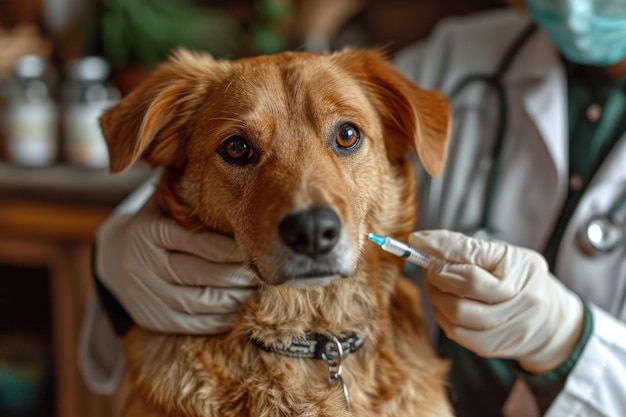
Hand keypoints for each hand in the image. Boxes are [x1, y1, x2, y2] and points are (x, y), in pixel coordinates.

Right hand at [94, 196, 258, 333]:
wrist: (115, 256)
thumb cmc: (158, 224)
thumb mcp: (166, 204)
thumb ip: (192, 200)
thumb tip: (236, 187)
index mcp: (148, 230)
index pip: (195, 241)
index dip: (229, 249)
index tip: (254, 248)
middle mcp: (141, 262)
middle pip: (197, 274)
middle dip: (235, 275)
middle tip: (261, 273)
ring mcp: (142, 293)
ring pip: (195, 302)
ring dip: (231, 300)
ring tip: (253, 292)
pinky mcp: (148, 317)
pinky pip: (188, 324)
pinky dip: (217, 321)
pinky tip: (238, 312)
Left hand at [409, 230, 583, 373]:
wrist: (549, 319)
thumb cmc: (519, 279)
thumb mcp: (502, 254)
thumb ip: (466, 247)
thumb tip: (424, 241)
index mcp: (524, 270)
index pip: (474, 259)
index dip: (441, 249)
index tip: (419, 241)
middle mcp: (523, 302)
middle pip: (466, 290)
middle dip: (438, 276)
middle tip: (429, 265)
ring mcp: (510, 329)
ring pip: (458, 317)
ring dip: (436, 297)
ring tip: (435, 284)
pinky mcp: (494, 348)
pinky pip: (457, 335)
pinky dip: (442, 317)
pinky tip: (443, 304)